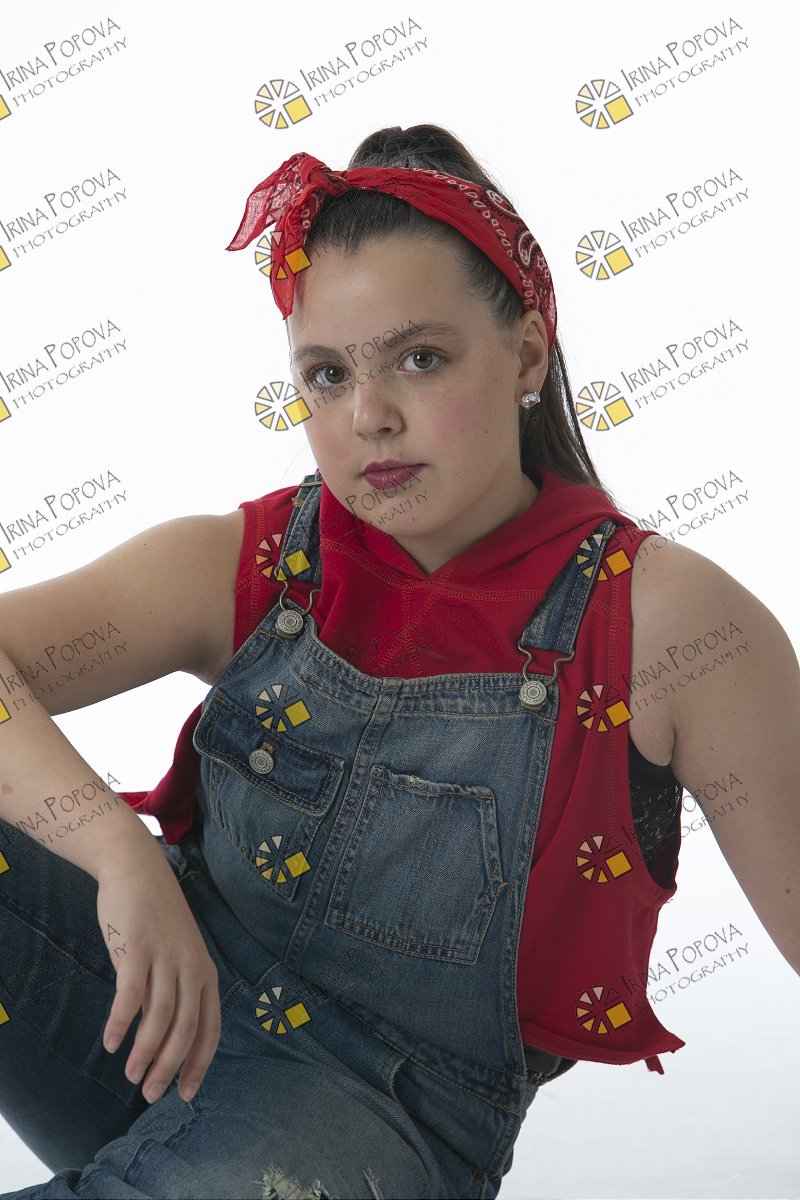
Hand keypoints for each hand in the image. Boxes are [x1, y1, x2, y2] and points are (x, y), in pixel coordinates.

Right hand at [96, 839, 221, 1104]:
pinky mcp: (138, 947)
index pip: (210, 1028)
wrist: (137, 869)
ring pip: (161, 1016)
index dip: (199, 1064)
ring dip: (146, 1051)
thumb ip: (174, 992)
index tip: (185, 1094)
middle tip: (151, 1094)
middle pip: (186, 1028)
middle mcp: (192, 966)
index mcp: (206, 972)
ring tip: (131, 1075)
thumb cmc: (156, 919)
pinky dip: (121, 1022)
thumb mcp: (176, 955)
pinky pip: (130, 994)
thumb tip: (167, 1038)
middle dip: (170, 1067)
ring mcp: (166, 956)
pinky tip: (110, 1043)